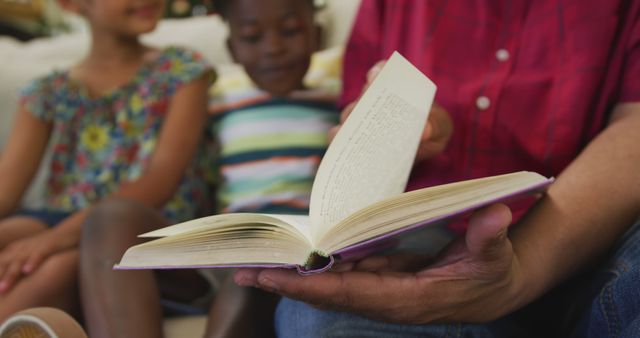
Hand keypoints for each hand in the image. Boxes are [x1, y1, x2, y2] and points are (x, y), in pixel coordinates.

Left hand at [0, 230, 68, 292]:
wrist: (69, 232)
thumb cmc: (47, 247)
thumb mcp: (27, 255)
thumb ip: (15, 266)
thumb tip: (5, 284)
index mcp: (14, 251)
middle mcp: (21, 248)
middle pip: (4, 264)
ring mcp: (35, 246)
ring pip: (19, 261)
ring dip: (10, 274)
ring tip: (3, 288)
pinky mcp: (49, 245)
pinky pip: (40, 254)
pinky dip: (33, 262)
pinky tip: (28, 270)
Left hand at [234, 204, 521, 323]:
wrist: (494, 289)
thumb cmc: (492, 273)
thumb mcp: (495, 256)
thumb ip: (489, 238)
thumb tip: (493, 214)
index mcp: (409, 299)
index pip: (351, 293)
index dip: (312, 287)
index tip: (276, 277)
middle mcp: (388, 300)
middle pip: (328, 293)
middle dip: (286, 283)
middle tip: (243, 271)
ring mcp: (382, 291)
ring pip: (330, 285)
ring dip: (294, 276)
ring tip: (256, 263)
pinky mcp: (383, 280)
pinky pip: (341, 275)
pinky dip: (316, 266)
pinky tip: (295, 255)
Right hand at [329, 61, 452, 161]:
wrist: (422, 152)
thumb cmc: (433, 131)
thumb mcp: (442, 126)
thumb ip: (437, 125)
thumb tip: (425, 131)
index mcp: (394, 88)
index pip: (382, 72)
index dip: (377, 73)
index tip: (375, 78)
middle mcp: (373, 100)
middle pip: (362, 97)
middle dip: (363, 102)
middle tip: (366, 110)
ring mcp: (361, 120)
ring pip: (348, 118)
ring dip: (350, 125)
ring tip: (356, 138)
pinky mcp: (353, 141)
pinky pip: (341, 141)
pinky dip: (343, 146)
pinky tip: (349, 155)